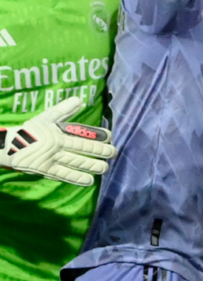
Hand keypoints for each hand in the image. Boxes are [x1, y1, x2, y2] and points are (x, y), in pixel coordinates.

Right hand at [0, 97, 115, 185]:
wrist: (8, 145)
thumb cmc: (31, 130)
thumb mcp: (46, 116)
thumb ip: (64, 109)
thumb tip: (80, 100)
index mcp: (59, 133)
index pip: (83, 135)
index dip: (98, 136)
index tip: (110, 137)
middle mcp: (58, 147)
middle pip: (83, 150)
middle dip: (101, 152)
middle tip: (114, 153)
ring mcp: (52, 160)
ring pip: (76, 163)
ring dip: (92, 166)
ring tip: (105, 168)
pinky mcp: (46, 170)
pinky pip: (64, 175)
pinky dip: (77, 178)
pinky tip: (89, 181)